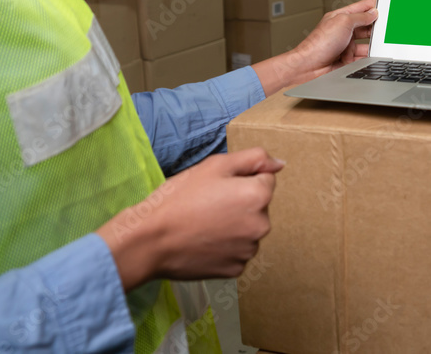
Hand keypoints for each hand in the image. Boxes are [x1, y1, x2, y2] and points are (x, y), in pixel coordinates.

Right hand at [97, 148, 284, 290]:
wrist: (150, 241)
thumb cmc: (179, 198)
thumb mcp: (215, 165)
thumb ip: (253, 159)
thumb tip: (280, 164)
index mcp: (259, 196)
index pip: (264, 179)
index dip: (240, 179)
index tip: (217, 187)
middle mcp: (262, 225)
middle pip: (258, 206)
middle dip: (239, 202)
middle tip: (207, 205)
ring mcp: (249, 251)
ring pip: (247, 229)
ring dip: (234, 225)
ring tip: (203, 224)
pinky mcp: (235, 270)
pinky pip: (236, 251)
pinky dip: (225, 247)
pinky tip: (203, 242)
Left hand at [254, 0, 378, 94]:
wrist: (310, 67)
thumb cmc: (319, 43)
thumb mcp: (343, 22)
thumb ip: (360, 17)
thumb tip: (372, 13)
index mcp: (340, 17)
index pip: (360, 8)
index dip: (373, 6)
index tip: (385, 6)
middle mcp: (342, 31)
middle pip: (365, 27)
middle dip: (373, 29)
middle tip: (383, 30)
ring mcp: (345, 46)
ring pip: (365, 44)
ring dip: (369, 46)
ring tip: (372, 47)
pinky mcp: (347, 60)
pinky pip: (362, 57)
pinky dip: (366, 58)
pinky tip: (365, 58)